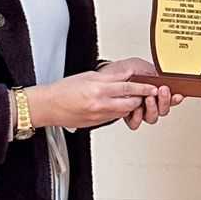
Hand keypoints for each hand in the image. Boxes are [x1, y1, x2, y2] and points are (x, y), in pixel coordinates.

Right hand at [27, 61, 164, 129]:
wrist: (48, 106)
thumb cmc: (63, 90)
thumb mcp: (87, 77)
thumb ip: (107, 78)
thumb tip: (123, 77)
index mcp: (98, 87)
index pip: (127, 86)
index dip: (143, 86)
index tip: (152, 86)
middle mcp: (100, 102)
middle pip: (130, 101)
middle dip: (141, 98)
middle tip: (146, 94)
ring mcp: (99, 114)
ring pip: (125, 111)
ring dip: (132, 106)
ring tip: (133, 100)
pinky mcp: (97, 123)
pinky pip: (115, 117)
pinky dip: (120, 112)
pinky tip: (119, 107)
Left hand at [98, 58, 181, 128]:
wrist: (103, 77)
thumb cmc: (119, 71)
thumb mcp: (137, 65)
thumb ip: (151, 71)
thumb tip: (162, 77)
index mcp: (154, 90)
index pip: (170, 98)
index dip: (175, 98)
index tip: (176, 94)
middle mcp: (148, 102)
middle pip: (163, 110)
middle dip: (164, 101)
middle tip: (161, 91)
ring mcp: (138, 110)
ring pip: (152, 118)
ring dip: (152, 108)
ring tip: (148, 98)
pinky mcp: (127, 116)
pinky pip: (136, 123)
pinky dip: (137, 117)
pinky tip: (136, 108)